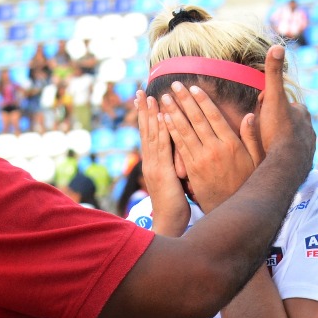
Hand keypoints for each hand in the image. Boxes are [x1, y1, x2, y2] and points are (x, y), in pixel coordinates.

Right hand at [135, 91, 188, 235]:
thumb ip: (173, 165)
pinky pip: (163, 146)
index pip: (150, 135)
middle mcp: (151, 162)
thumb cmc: (176, 206)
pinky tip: (162, 116)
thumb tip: (177, 155)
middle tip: (140, 92)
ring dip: (150, 115)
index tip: (145, 99)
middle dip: (143, 111)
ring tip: (148, 97)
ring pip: (152, 136)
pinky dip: (162, 130)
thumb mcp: (174, 181)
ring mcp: (155, 166)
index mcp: (154, 163)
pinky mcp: (162, 172)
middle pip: (146, 131)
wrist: (170, 225)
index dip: (147, 117)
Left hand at [161, 81, 260, 211]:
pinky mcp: (191, 170)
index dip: (202, 101)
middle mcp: (215, 149)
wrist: (233, 209)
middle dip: (184, 101)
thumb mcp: (257, 160)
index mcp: (231, 144)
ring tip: (164, 98)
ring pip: (185, 131)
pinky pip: (180, 147)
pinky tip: (163, 121)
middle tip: (174, 85)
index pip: (214, 117)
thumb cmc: (246, 182)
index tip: (193, 87)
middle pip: (197, 120)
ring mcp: (201, 160)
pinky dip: (171, 132)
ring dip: (173, 113)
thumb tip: (249, 115)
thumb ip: (252, 137)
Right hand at [256, 45, 314, 170]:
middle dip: (273, 124)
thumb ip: (273, 74)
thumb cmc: (277, 131)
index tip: (257, 114)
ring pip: (289, 139)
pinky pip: (291, 156)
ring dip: (277, 141)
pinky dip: (283, 156)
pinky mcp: (305, 163)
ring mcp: (308, 147)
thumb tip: (277, 46)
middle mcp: (309, 128)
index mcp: (302, 112)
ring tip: (265, 147)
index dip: (267, 106)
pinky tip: (273, 160)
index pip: (282, 103)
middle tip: (260, 132)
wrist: (286, 166)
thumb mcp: (272, 99)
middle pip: (286, 121)